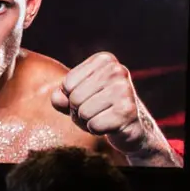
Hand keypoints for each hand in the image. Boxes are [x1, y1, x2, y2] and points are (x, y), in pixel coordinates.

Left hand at [51, 52, 165, 156]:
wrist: (130, 125)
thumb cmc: (98, 106)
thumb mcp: (76, 96)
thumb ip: (61, 95)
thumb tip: (59, 98)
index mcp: (105, 60)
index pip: (68, 84)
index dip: (71, 97)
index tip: (88, 97)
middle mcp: (117, 70)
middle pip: (75, 98)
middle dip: (78, 111)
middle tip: (95, 111)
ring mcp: (125, 89)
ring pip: (83, 113)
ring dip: (87, 121)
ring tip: (102, 117)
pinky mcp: (128, 111)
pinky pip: (95, 125)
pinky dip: (97, 130)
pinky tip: (110, 125)